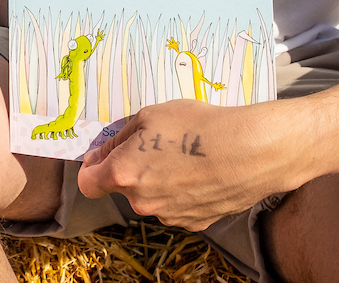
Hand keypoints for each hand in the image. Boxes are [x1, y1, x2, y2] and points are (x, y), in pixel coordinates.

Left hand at [76, 99, 309, 230]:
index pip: (89, 184)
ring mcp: (169, 215)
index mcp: (124, 174)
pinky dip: (182, 192)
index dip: (92, 168)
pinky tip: (201, 171)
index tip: (101, 157)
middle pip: (124, 188)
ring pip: (152, 198)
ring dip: (158, 181)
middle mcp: (142, 202)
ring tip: (185, 156)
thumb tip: (105, 152)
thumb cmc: (197, 125)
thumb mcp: (150, 115)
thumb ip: (120, 138)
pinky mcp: (195, 222)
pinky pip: (177, 205)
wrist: (250, 151)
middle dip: (132, 169)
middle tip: (155, 144)